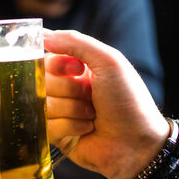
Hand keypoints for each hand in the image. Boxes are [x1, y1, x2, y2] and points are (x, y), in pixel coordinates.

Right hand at [44, 30, 169, 178]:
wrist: (137, 143)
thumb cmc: (128, 100)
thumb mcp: (108, 61)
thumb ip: (75, 42)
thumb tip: (42, 35)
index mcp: (74, 68)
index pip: (45, 57)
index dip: (57, 64)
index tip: (77, 69)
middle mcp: (63, 88)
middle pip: (40, 80)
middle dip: (69, 89)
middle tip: (90, 95)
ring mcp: (57, 112)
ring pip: (42, 103)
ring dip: (72, 109)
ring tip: (92, 114)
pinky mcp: (54, 134)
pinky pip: (46, 125)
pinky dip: (70, 126)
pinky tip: (87, 129)